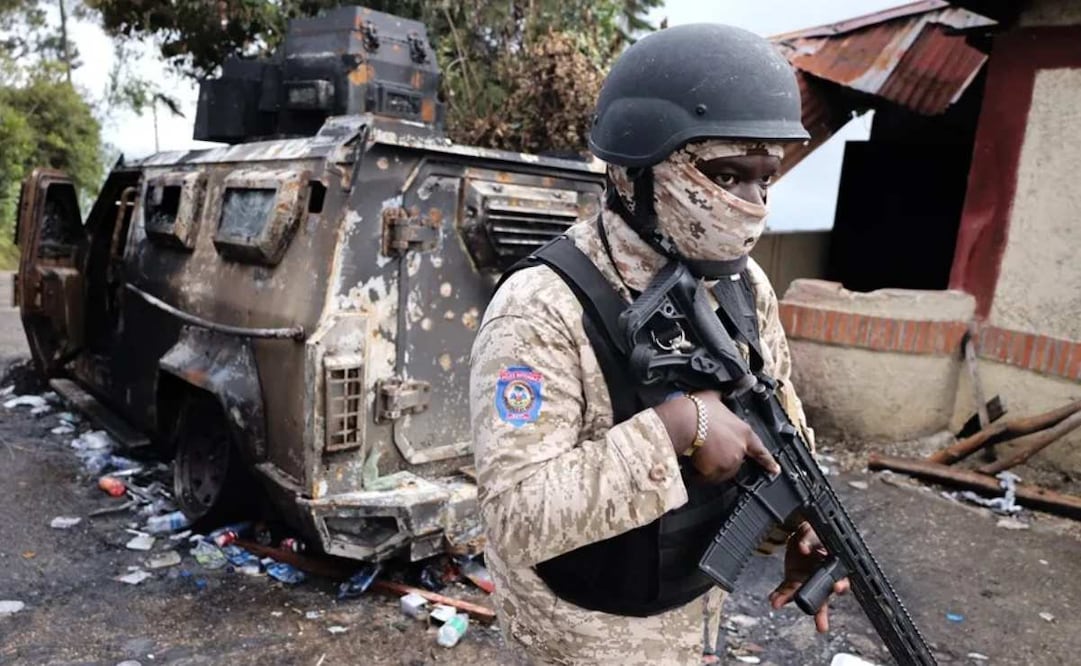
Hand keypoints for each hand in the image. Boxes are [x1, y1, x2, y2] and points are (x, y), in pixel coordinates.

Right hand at [654, 391, 779, 481]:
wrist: (685, 422)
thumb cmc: (697, 409)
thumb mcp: (715, 397)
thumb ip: (726, 395)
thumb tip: (731, 386)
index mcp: (744, 432)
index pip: (760, 450)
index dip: (767, 461)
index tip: (774, 470)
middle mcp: (740, 449)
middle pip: (735, 461)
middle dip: (722, 458)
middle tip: (708, 450)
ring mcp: (729, 461)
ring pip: (721, 471)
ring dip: (711, 467)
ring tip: (698, 455)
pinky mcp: (716, 471)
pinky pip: (708, 477)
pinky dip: (700, 474)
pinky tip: (693, 464)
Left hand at [768, 522, 849, 632]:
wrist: (799, 536)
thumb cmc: (813, 534)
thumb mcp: (812, 531)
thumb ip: (809, 538)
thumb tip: (804, 548)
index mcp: (833, 566)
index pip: (841, 578)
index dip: (841, 585)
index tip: (837, 588)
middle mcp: (820, 578)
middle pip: (823, 599)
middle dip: (821, 614)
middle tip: (821, 626)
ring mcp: (806, 581)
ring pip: (801, 597)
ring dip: (790, 601)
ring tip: (778, 603)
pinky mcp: (792, 580)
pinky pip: (786, 590)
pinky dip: (779, 595)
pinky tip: (773, 598)